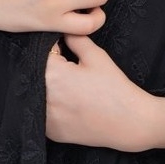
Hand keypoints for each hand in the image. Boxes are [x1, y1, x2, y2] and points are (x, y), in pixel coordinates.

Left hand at [44, 32, 156, 151]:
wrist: (129, 123)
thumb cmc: (114, 88)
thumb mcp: (96, 56)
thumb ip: (75, 39)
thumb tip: (62, 31)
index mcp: (53, 74)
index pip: (41, 53)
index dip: (53, 50)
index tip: (64, 51)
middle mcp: (44, 97)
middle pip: (35, 75)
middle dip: (48, 69)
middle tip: (69, 71)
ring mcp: (46, 117)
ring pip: (36, 95)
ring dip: (46, 89)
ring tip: (70, 88)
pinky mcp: (51, 132)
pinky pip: (43, 114)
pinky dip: (50, 107)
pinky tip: (68, 104)